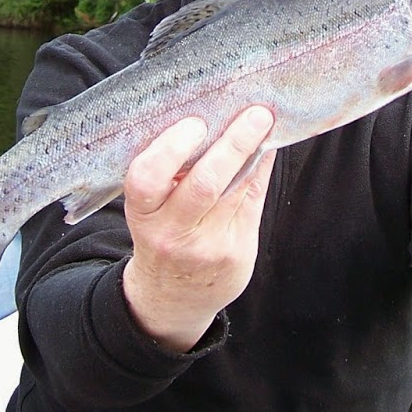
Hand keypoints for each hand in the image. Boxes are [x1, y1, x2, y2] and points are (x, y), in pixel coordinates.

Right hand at [120, 105, 276, 350]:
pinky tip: (267, 147)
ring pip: (237, 190)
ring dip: (255, 151)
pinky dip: (261, 169)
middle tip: (256, 114)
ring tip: (267, 121)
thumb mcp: (152, 207)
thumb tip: (213, 113)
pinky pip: (253, 201)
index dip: (171, 148)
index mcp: (144, 215)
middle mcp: (172, 233)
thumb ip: (174, 168)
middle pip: (204, 185)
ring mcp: (207, 247)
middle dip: (233, 144)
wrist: (172, 298)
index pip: (147, 178)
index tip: (195, 123)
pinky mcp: (236, 254)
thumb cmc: (163, 234)